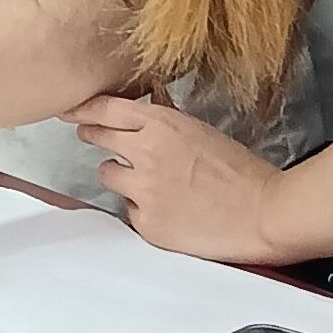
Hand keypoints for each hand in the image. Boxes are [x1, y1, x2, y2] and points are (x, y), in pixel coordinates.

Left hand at [65, 95, 285, 265]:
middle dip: (94, 135)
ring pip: (108, 174)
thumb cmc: (240, 171)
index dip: (84, 108)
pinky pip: (130, 210)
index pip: (106, 109)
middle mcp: (146, 153)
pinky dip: (143, 209)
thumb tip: (144, 111)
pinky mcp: (147, 224)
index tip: (70, 109)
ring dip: (122, 175)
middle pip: (97, 137)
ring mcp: (143, 190)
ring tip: (152, 182)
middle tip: (92, 136)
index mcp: (162, 124)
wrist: (262, 213)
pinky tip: (170, 210)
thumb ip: (165, 122)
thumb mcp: (199, 130)